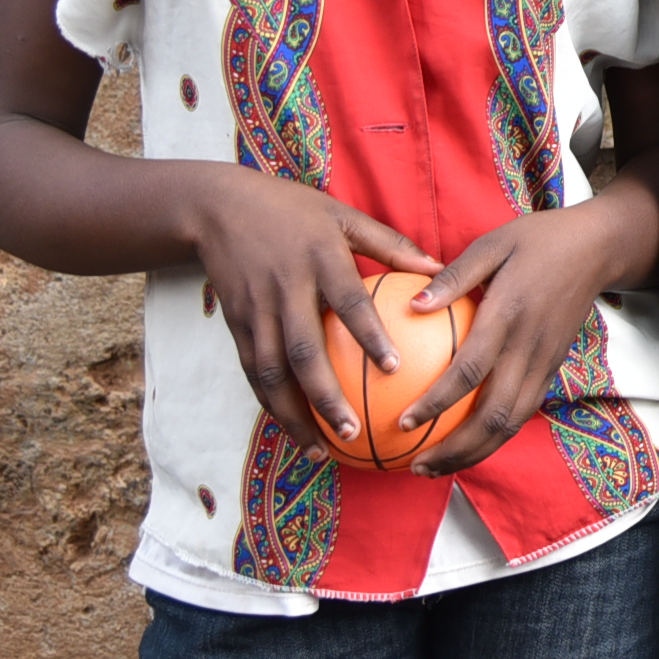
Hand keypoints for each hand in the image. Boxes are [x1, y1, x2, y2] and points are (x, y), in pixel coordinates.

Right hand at [186, 169, 440, 457]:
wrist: (217, 209)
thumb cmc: (294, 211)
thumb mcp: (344, 215)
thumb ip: (391, 244)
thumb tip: (440, 270)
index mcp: (320, 258)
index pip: (347, 301)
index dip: (368, 335)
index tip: (394, 368)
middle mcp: (285, 288)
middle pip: (303, 351)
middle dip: (325, 397)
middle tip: (352, 432)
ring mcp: (256, 310)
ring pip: (272, 372)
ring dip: (294, 415)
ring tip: (321, 449)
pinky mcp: (236, 326)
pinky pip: (254, 372)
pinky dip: (271, 405)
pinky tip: (294, 430)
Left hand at [397, 204, 637, 476]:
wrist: (598, 248)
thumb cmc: (538, 240)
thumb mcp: (493, 243)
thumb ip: (453, 276)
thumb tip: (411, 306)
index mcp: (509, 315)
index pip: (471, 370)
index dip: (437, 402)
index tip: (404, 422)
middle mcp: (528, 347)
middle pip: (494, 415)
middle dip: (455, 450)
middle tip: (416, 465)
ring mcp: (544, 362)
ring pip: (511, 424)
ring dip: (473, 453)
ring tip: (436, 468)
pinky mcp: (552, 368)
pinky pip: (522, 412)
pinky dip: (493, 437)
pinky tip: (465, 444)